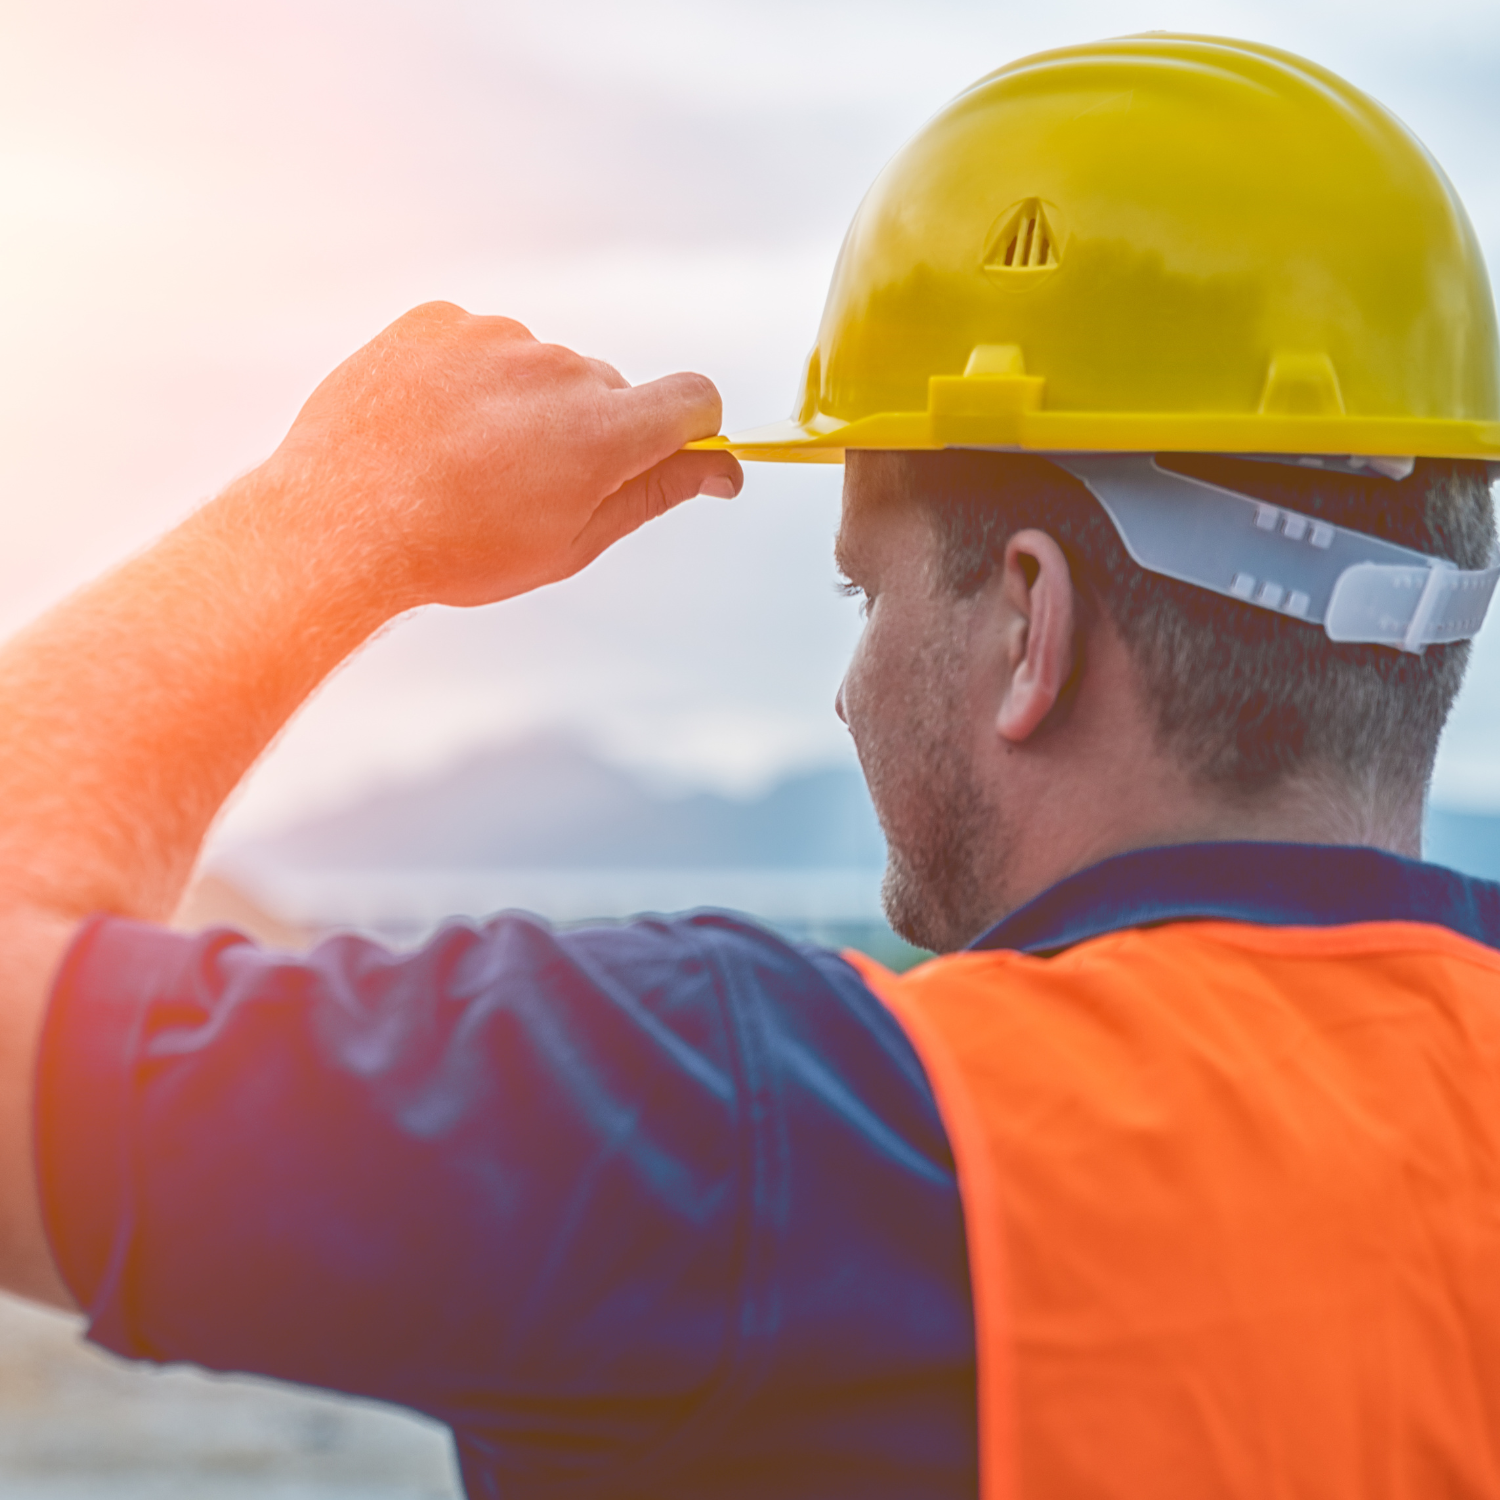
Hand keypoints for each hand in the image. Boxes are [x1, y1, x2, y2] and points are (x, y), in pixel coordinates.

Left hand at [260, 302, 743, 608]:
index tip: (673, 455)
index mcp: (600, 432)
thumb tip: (721, 469)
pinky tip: (434, 430)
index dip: (694, 428)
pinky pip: (482, 345)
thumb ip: (654, 494)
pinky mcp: (439, 320)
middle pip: (609, 390)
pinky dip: (472, 381)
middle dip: (590, 432)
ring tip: (465, 463)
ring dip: (525, 406)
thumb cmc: (457, 550)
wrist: (338, 524)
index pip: (694, 398)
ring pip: (541, 368)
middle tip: (529, 490)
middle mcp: (556, 368)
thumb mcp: (571, 542)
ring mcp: (493, 335)